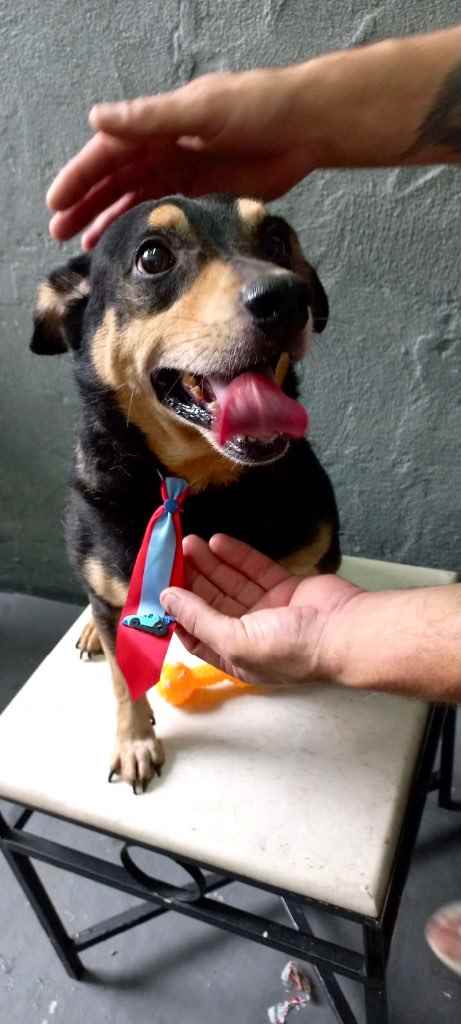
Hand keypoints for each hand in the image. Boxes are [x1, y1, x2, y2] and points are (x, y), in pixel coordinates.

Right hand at [46, 65, 321, 248]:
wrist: (306, 127)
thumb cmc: (257, 107)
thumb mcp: (201, 110)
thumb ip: (150, 118)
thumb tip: (96, 118)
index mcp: (159, 124)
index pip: (107, 152)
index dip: (80, 176)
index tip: (57, 203)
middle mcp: (166, 148)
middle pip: (116, 179)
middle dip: (86, 204)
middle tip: (60, 233)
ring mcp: (186, 173)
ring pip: (137, 199)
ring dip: (110, 219)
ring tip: (87, 245)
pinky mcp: (207, 194)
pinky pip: (167, 215)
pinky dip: (147, 229)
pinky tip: (132, 246)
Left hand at [161, 534, 359, 686]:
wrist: (345, 631)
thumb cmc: (291, 647)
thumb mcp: (235, 639)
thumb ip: (199, 617)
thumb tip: (167, 599)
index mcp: (235, 657)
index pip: (196, 635)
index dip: (178, 613)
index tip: (161, 588)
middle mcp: (249, 635)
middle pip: (211, 604)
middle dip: (191, 581)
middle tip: (172, 556)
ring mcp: (267, 610)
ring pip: (231, 583)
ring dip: (210, 564)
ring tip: (189, 542)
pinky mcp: (284, 588)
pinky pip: (254, 570)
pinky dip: (236, 556)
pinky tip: (218, 542)